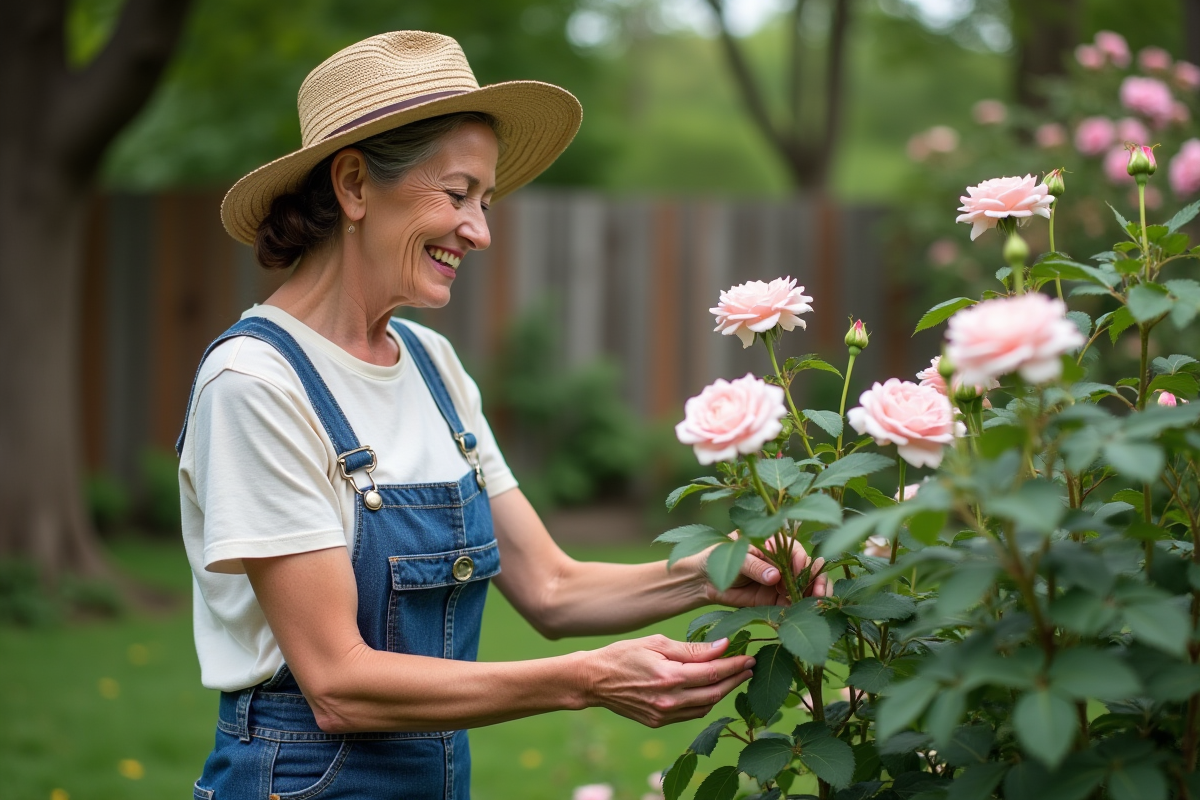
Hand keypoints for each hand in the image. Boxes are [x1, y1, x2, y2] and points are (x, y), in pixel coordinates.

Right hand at [581, 635, 754, 727]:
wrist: (594, 680)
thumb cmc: (624, 654)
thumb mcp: (657, 643)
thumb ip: (691, 649)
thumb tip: (722, 647)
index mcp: (669, 677)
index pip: (713, 673)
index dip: (735, 665)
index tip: (750, 657)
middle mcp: (669, 700)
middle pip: (715, 692)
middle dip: (735, 679)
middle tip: (750, 667)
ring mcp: (664, 714)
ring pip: (706, 706)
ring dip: (723, 692)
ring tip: (734, 677)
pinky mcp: (658, 721)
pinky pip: (691, 714)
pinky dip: (705, 702)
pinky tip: (710, 690)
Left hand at [696, 532, 830, 607]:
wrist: (703, 579)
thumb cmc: (718, 557)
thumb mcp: (736, 557)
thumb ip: (755, 566)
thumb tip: (775, 577)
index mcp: (773, 545)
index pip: (796, 551)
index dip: (802, 561)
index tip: (800, 570)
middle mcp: (781, 563)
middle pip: (807, 569)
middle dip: (817, 578)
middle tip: (819, 590)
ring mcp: (780, 582)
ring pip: (806, 587)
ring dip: (815, 593)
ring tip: (818, 601)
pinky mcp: (776, 600)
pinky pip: (794, 604)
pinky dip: (803, 607)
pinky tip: (807, 611)